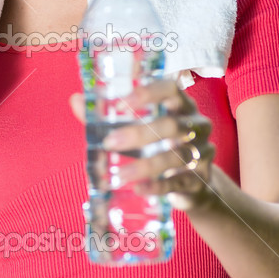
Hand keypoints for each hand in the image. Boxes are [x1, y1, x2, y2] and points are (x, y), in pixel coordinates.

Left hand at [69, 76, 216, 211]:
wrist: (190, 184)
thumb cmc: (157, 146)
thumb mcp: (135, 130)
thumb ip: (107, 117)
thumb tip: (76, 100)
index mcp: (181, 105)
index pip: (171, 89)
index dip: (148, 93)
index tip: (119, 103)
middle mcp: (197, 125)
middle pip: (172, 125)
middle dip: (139, 134)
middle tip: (110, 143)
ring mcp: (203, 152)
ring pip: (176, 156)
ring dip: (145, 166)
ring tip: (120, 175)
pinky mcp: (201, 179)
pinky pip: (179, 182)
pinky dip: (158, 186)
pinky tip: (139, 188)